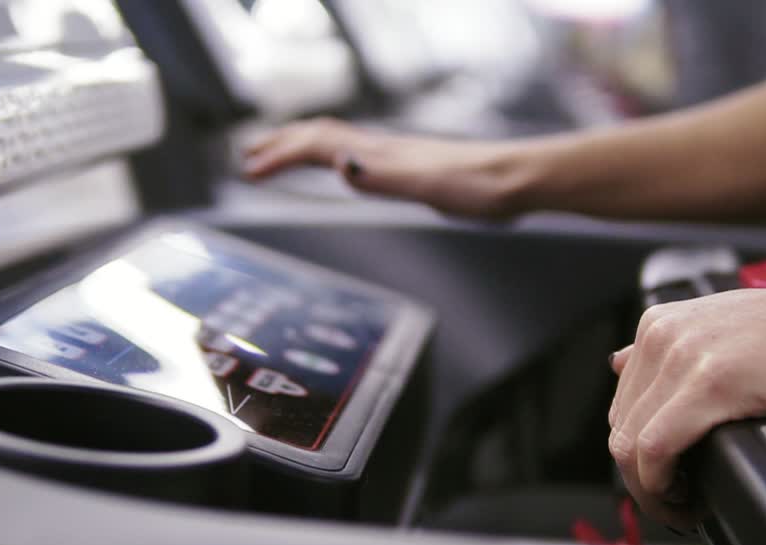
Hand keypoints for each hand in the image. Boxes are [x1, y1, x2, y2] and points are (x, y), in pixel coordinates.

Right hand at [242, 117, 526, 218]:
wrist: (516, 180)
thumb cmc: (478, 186)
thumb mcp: (427, 185)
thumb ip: (382, 177)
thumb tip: (341, 164)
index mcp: (380, 155)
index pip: (316, 148)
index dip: (280, 157)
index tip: (250, 172)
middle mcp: (384, 150)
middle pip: (320, 136)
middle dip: (281, 144)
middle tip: (249, 156)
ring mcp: (398, 156)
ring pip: (338, 141)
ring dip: (303, 145)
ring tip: (280, 154)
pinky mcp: (412, 168)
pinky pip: (358, 153)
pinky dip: (334, 154)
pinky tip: (344, 166)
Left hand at [608, 282, 765, 526]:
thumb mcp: (724, 331)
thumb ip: (673, 352)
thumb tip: (621, 365)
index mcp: (661, 324)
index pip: (621, 407)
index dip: (638, 455)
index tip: (666, 478)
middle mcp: (664, 336)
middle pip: (621, 429)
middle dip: (643, 478)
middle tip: (679, 501)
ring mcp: (685, 357)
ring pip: (631, 446)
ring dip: (652, 490)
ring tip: (686, 505)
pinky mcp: (712, 383)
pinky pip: (657, 450)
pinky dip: (663, 486)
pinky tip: (691, 498)